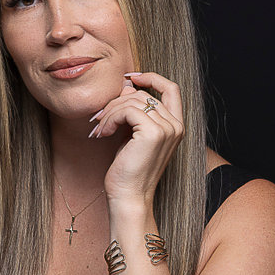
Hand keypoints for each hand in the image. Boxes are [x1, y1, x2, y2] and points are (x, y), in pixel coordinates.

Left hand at [89, 71, 183, 205]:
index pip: (171, 88)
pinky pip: (127, 110)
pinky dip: (110, 119)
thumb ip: (134, 111)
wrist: (129, 196)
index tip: (129, 78)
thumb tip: (127, 85)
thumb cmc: (128, 170)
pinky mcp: (153, 133)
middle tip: (99, 118)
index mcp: (175, 126)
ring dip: (110, 112)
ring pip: (133, 100)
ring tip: (99, 128)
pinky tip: (102, 133)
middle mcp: (176, 126)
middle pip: (143, 94)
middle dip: (116, 102)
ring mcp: (167, 129)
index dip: (151, 77)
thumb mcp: (132, 135)